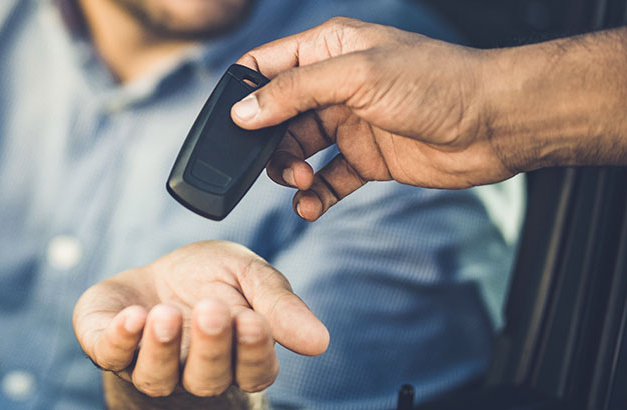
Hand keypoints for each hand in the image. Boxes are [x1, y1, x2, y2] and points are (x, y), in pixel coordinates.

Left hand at [73, 241, 328, 404]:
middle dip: (209, 347)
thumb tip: (320, 341)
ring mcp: (148, 365)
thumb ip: (278, 303)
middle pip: (206, 380)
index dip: (253, 350)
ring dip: (162, 349)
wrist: (156, 276)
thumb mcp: (248, 275)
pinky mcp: (109, 349)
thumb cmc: (209, 281)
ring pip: (157, 379)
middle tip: (211, 310)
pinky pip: (112, 356)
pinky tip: (133, 315)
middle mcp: (194, 373)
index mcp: (237, 358)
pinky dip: (122, 339)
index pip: (253, 372)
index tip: (252, 320)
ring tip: (166, 315)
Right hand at [228, 17, 517, 220]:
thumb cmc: (439, 83)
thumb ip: (295, 92)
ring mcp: (350, 123)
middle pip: (275, 116)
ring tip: (303, 184)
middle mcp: (334, 85)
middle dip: (267, 144)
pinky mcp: (368, 159)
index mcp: (328, 49)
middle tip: (279, 164)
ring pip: (297, 151)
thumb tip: (244, 111)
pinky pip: (328, 181)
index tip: (231, 126)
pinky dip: (315, 197)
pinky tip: (311, 207)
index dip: (242, 94)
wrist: (496, 123)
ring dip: (290, 172)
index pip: (264, 66)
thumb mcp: (357, 76)